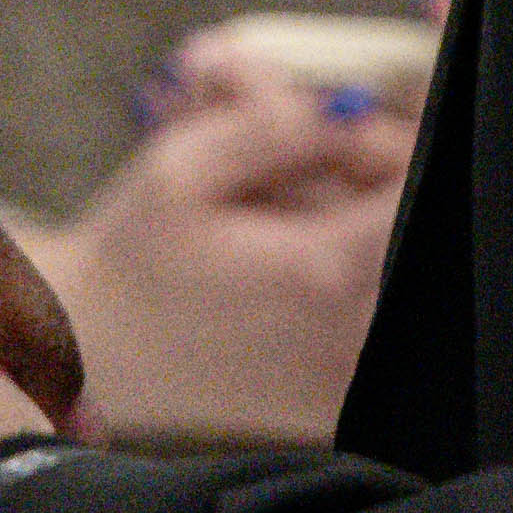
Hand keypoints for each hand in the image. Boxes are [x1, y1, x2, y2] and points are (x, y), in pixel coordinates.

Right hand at [15, 33, 409, 446]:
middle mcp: (353, 340)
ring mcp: (348, 383)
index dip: (394, 145)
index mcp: (322, 273)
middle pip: (413, 234)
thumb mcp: (186, 163)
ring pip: (391, 278)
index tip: (349, 131)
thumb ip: (278, 124)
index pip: (419, 189)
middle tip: (298, 173)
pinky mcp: (338, 405)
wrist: (93, 354)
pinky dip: (343, 285)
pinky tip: (278, 274)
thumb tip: (358, 107)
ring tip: (278, 224)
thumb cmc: (132, 257)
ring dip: (354, 235)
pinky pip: (370, 323)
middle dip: (370, 185)